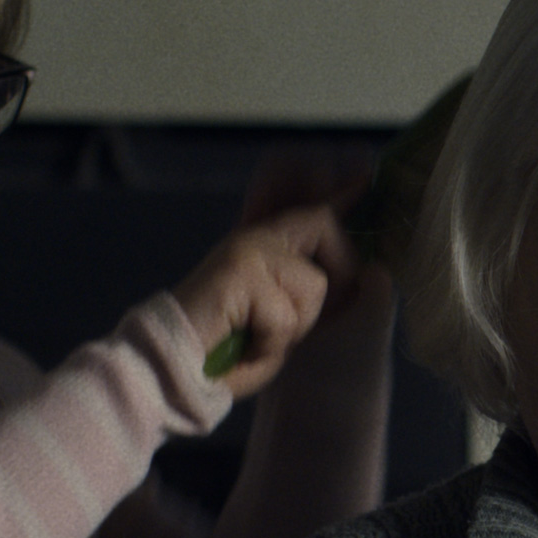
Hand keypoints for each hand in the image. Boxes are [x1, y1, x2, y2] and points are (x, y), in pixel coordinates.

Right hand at [173, 203, 348, 397]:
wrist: (170, 370)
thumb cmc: (221, 355)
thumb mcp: (281, 325)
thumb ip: (312, 295)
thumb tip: (365, 275)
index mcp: (265, 247)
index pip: (311, 208)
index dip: (342, 190)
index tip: (366, 168)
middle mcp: (255, 238)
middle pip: (324, 223)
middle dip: (335, 272)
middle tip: (298, 317)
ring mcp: (247, 249)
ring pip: (314, 284)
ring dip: (295, 326)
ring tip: (258, 339)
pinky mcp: (240, 269)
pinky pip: (287, 313)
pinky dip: (272, 343)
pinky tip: (244, 346)